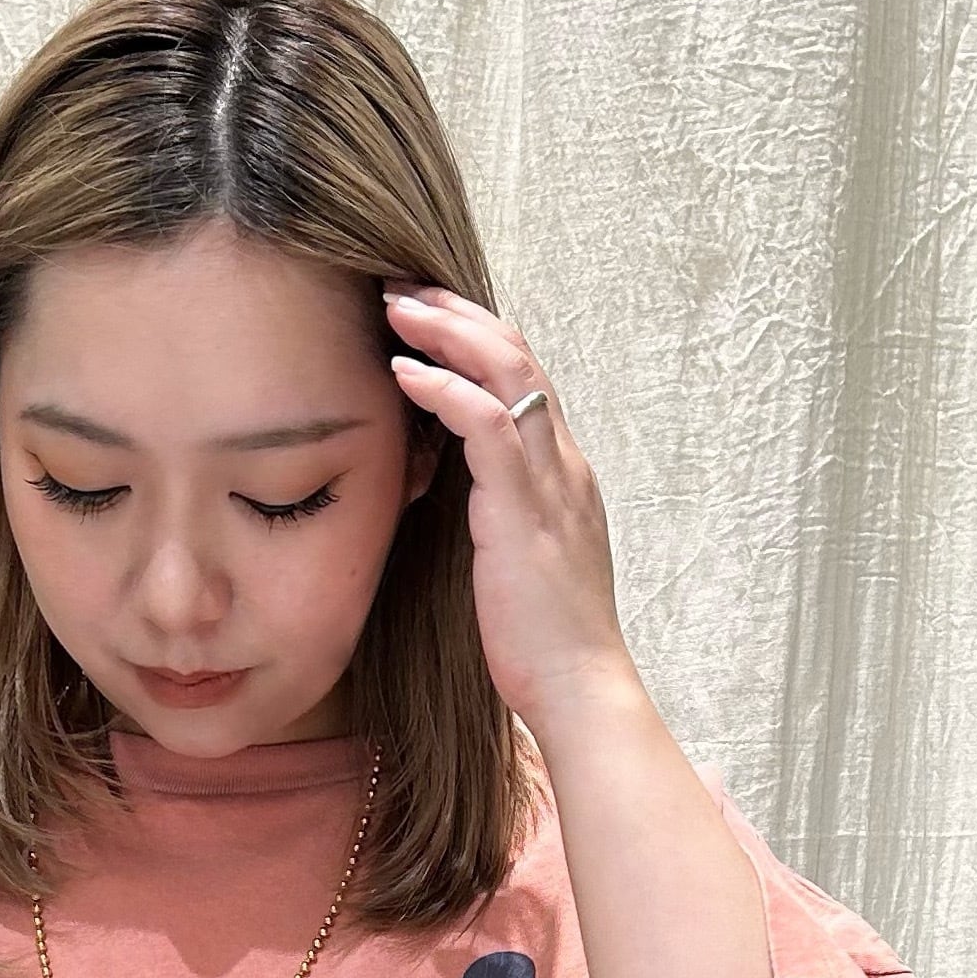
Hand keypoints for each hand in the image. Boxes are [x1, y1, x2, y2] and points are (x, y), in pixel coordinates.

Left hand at [382, 283, 636, 736]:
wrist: (580, 689)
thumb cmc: (544, 644)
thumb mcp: (519, 564)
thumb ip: (498, 518)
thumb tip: (453, 499)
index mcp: (565, 476)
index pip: (526, 380)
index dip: (477, 339)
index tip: (425, 317)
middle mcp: (564, 465)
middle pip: (519, 355)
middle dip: (458, 313)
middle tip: (402, 288)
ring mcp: (550, 482)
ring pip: (508, 371)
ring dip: (447, 331)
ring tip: (396, 308)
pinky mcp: (523, 510)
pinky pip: (488, 424)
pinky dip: (444, 389)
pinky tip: (405, 372)